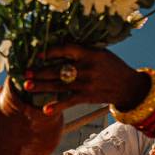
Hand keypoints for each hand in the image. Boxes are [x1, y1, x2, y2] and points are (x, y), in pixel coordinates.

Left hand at [22, 45, 149, 115]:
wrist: (128, 86)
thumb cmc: (111, 66)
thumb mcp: (100, 53)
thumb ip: (82, 50)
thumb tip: (59, 43)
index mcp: (90, 53)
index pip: (66, 49)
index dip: (50, 51)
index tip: (37, 54)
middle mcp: (87, 68)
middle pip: (58, 70)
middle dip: (40, 72)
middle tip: (25, 73)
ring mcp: (86, 84)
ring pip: (59, 85)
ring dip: (42, 86)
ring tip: (27, 86)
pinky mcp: (87, 97)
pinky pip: (69, 102)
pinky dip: (57, 106)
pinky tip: (45, 110)